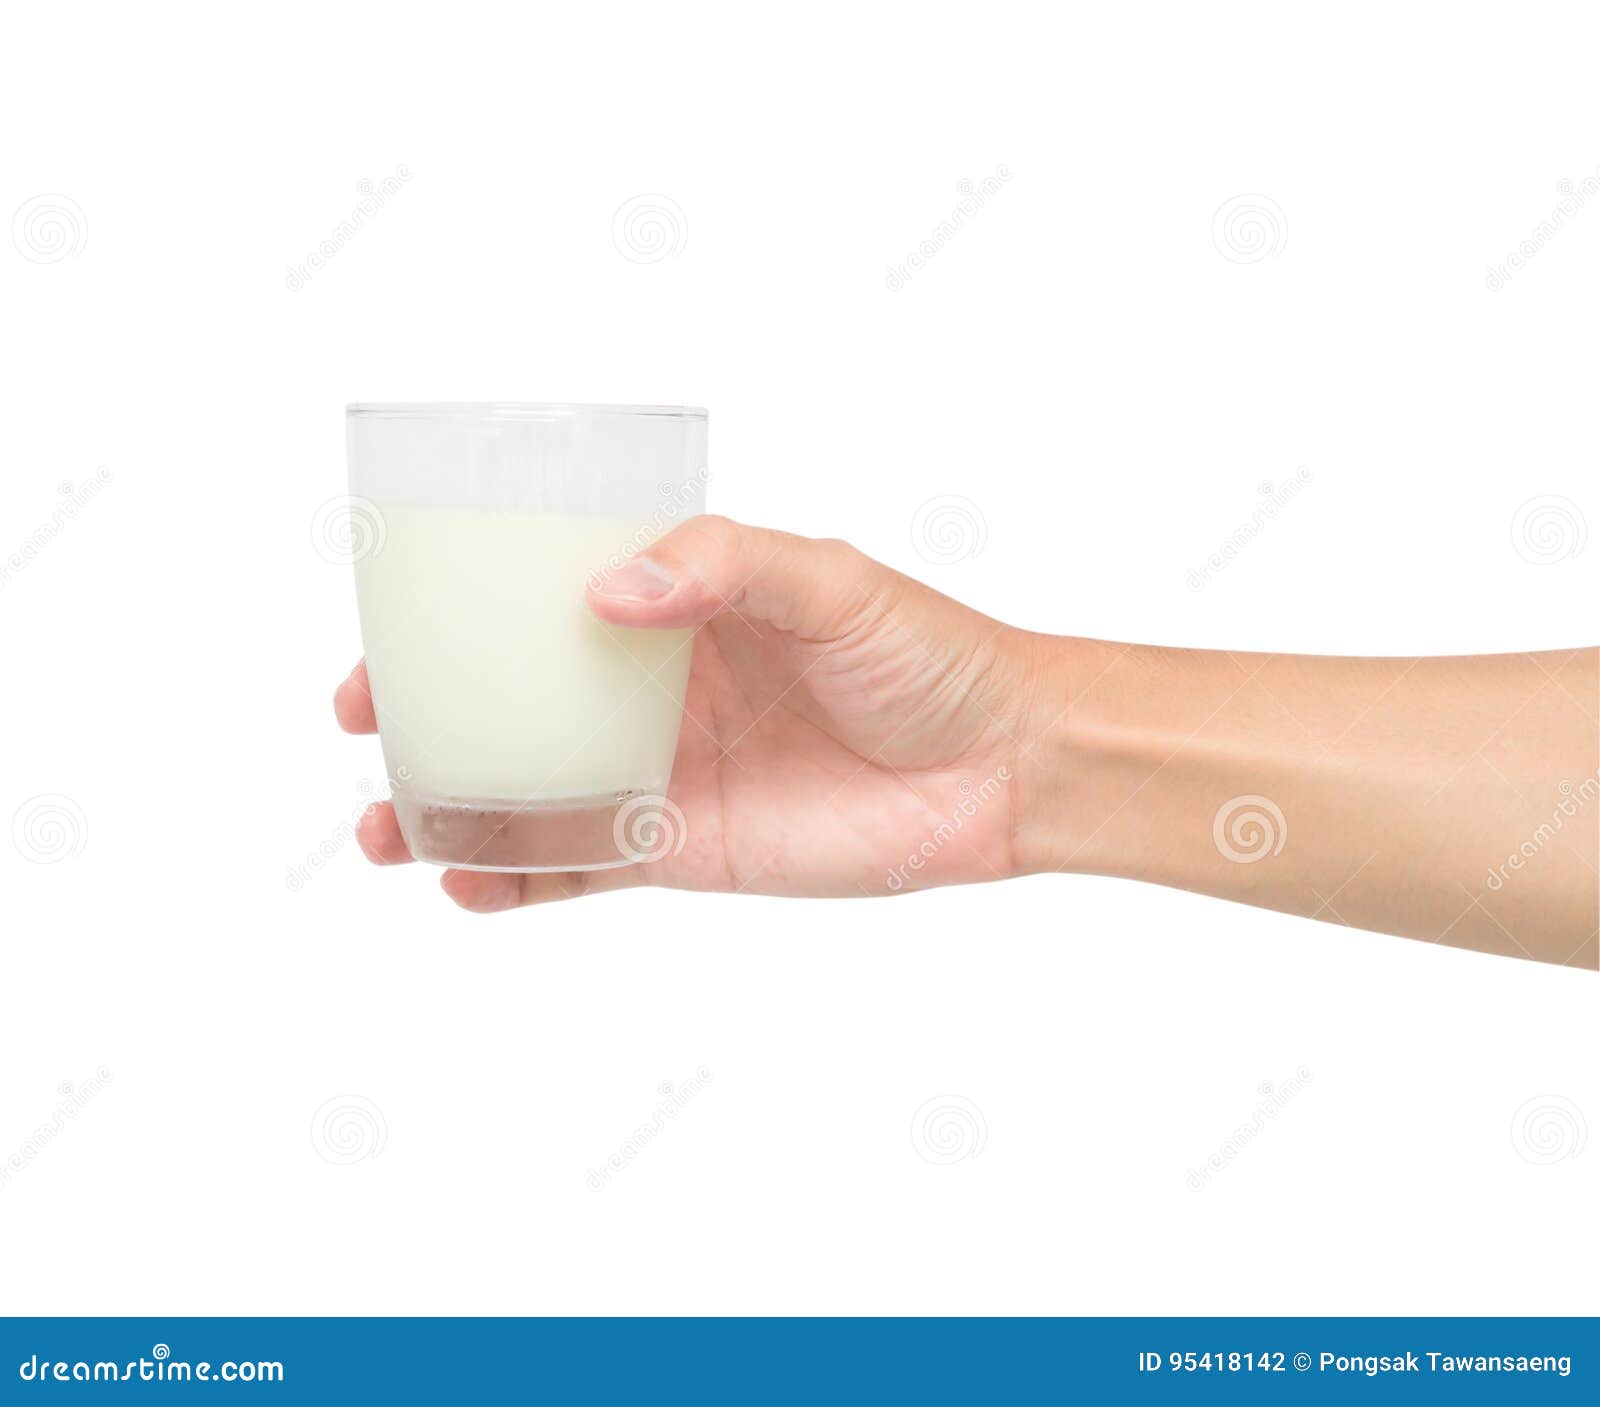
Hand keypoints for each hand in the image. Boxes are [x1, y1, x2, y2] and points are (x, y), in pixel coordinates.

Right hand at [334, 515, 1042, 912]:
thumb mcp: (829, 579)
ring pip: (528, 790)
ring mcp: (661, 774)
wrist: (997, 765)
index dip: (462, 613)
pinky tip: (464, 882)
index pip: (544, 602)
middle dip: (427, 713)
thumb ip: (725, 565)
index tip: (392, 626)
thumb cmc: (926, 654)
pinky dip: (517, 878)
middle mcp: (654, 690)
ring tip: (385, 829)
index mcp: (676, 610)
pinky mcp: (685, 850)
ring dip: (448, 808)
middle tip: (365, 722)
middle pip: (513, 700)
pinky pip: (581, 867)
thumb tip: (612, 585)